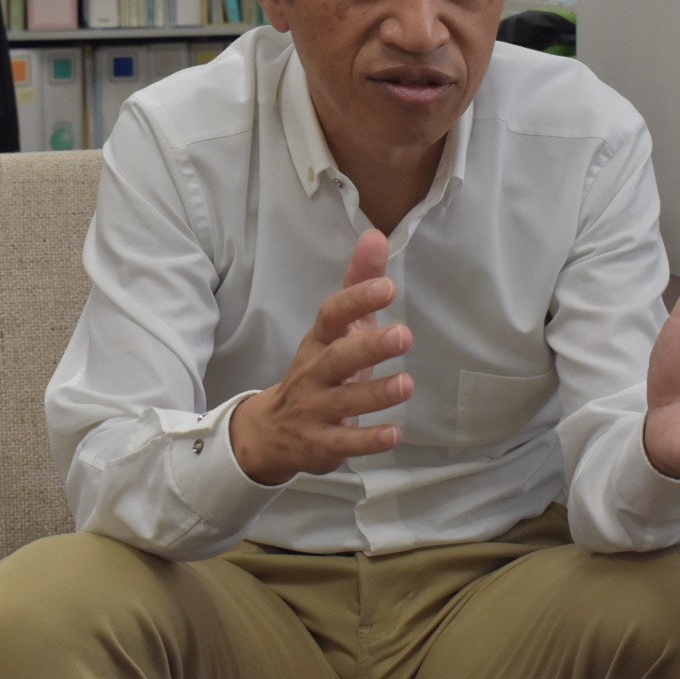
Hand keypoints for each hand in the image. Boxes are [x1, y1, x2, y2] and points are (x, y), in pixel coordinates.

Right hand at [229, 229, 414, 484]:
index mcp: (320, 341)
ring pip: (343, 401)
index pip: (332, 314)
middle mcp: (314, 372)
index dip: (356, 300)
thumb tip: (375, 235)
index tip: (386, 286)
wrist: (273, 430)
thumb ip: (358, 284)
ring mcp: (315, 409)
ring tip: (406, 384)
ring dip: (375, 393)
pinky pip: (344, 443)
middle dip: (369, 346)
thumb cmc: (320, 369)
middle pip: (337, 356)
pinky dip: (367, 440)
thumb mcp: (337, 328)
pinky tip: (394, 434)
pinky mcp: (321, 444)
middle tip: (404, 335)